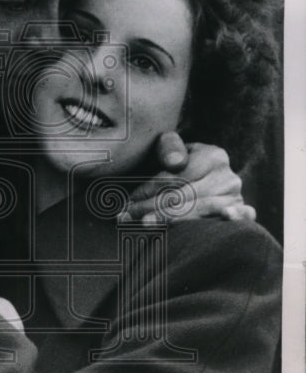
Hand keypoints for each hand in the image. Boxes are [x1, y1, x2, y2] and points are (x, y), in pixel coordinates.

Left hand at [125, 139, 254, 223]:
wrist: (198, 180)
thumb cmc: (176, 167)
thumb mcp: (170, 150)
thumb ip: (168, 148)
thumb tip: (176, 163)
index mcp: (213, 156)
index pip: (178, 175)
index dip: (150, 188)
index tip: (129, 200)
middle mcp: (228, 176)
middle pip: (186, 194)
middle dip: (153, 206)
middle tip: (128, 216)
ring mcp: (236, 196)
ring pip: (202, 209)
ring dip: (172, 219)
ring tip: (146, 224)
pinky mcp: (241, 213)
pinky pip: (244, 216)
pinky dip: (237, 217)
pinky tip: (226, 217)